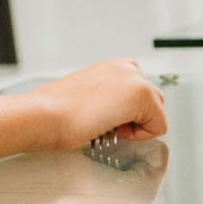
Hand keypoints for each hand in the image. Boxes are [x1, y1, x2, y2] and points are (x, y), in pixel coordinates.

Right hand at [33, 58, 168, 148]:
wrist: (44, 114)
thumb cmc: (55, 113)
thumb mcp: (87, 98)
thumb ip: (108, 100)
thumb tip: (119, 116)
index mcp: (113, 67)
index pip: (140, 96)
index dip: (124, 115)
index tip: (100, 115)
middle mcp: (126, 67)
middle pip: (154, 102)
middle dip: (135, 118)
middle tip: (104, 121)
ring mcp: (135, 79)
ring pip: (157, 113)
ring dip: (137, 125)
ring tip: (107, 124)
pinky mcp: (141, 95)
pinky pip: (159, 126)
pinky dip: (140, 136)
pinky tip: (113, 129)